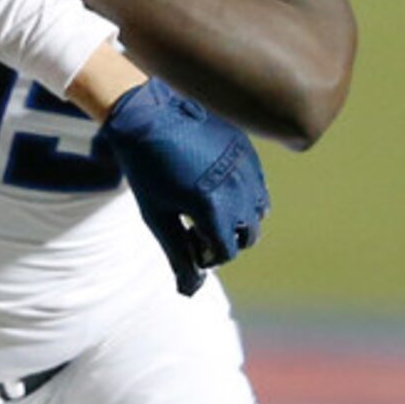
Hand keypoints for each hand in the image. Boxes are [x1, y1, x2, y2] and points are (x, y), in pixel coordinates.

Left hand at [96, 79, 269, 294]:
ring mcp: (247, 167)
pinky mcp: (249, 151)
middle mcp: (238, 187)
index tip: (187, 239)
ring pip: (259, 211)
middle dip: (226, 239)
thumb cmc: (146, 169)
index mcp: (213, 206)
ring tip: (207, 207)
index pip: (227, 251)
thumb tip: (190, 290)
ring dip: (239, 219)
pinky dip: (245, 196)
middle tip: (195, 226)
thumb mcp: (156, 215)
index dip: (207, 254)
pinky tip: (216, 187)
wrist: (148, 113)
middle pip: (249, 235)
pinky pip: (259, 186)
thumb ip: (177, 253)